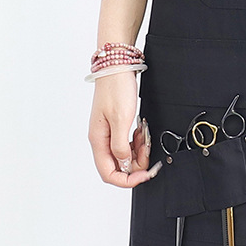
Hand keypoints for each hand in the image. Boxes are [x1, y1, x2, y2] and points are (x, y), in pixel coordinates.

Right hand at [88, 70, 158, 187]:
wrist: (117, 66)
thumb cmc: (116, 89)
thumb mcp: (122, 120)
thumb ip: (121, 146)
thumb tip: (124, 165)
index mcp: (98, 140)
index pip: (109, 173)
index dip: (127, 179)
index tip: (144, 175)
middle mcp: (101, 139)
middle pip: (118, 166)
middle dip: (136, 163)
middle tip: (148, 151)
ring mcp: (108, 132)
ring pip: (124, 154)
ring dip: (137, 151)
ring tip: (144, 137)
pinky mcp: (116, 125)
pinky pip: (126, 142)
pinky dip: (136, 141)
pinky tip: (141, 131)